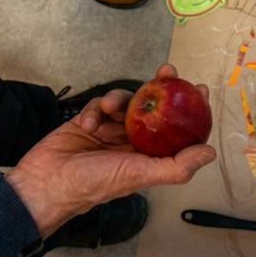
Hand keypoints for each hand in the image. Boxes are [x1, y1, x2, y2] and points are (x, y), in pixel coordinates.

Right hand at [6, 63, 215, 237]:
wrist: (45, 184)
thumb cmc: (94, 185)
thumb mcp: (140, 174)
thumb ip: (177, 166)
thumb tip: (210, 152)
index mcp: (148, 155)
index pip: (176, 130)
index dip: (190, 111)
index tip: (200, 90)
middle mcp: (132, 142)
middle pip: (153, 108)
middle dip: (161, 88)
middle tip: (167, 71)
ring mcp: (110, 130)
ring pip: (126, 102)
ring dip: (118, 100)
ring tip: (107, 109)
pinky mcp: (89, 121)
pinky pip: (99, 105)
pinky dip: (94, 111)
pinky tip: (87, 124)